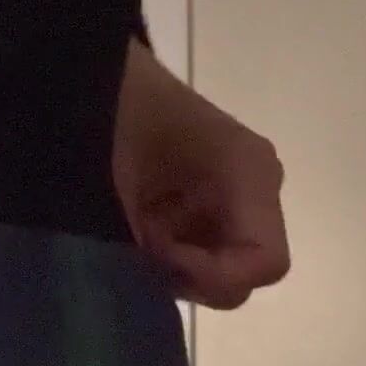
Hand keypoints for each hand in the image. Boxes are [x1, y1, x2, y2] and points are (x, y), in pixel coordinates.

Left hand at [114, 42, 288, 309]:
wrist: (102, 76)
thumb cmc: (115, 116)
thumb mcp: (117, 180)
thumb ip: (139, 241)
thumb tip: (145, 289)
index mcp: (249, 172)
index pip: (264, 262)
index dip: (212, 278)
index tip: (157, 257)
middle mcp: (256, 188)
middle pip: (242, 273)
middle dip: (187, 276)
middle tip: (139, 250)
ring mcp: (239, 196)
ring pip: (220, 267)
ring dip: (174, 267)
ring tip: (135, 234)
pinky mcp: (216, 201)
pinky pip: (204, 248)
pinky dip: (169, 254)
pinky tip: (139, 229)